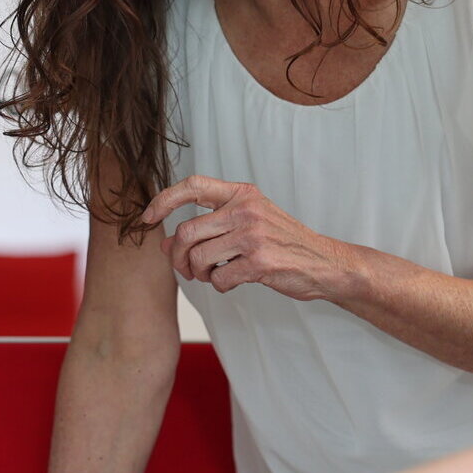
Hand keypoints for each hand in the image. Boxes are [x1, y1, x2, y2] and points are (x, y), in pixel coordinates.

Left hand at [141, 176, 358, 300]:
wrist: (325, 262)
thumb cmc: (283, 243)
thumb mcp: (248, 224)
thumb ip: (209, 229)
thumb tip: (164, 244)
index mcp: (242, 194)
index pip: (192, 186)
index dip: (164, 200)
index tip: (147, 217)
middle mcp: (246, 209)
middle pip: (186, 231)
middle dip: (177, 256)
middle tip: (185, 269)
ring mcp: (253, 235)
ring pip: (198, 258)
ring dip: (199, 274)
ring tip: (213, 275)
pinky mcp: (260, 262)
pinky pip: (219, 278)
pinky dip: (220, 286)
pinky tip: (233, 282)